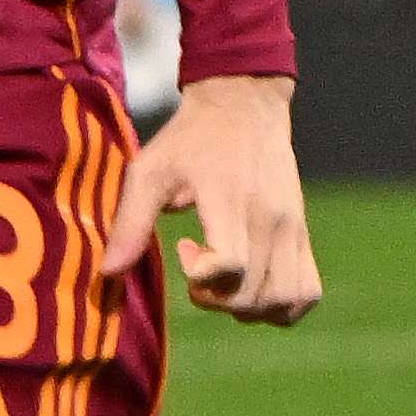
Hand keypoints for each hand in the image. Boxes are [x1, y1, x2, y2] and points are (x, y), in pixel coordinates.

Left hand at [112, 73, 321, 323]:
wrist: (244, 106)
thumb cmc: (189, 140)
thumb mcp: (149, 171)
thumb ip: (130, 223)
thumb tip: (108, 273)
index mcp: (231, 202)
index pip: (232, 265)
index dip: (201, 276)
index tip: (183, 249)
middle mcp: (270, 220)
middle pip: (255, 294)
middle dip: (215, 301)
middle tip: (196, 272)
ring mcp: (293, 229)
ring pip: (285, 300)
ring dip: (247, 309)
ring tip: (223, 282)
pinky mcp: (302, 234)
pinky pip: (307, 291)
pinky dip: (281, 306)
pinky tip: (250, 285)